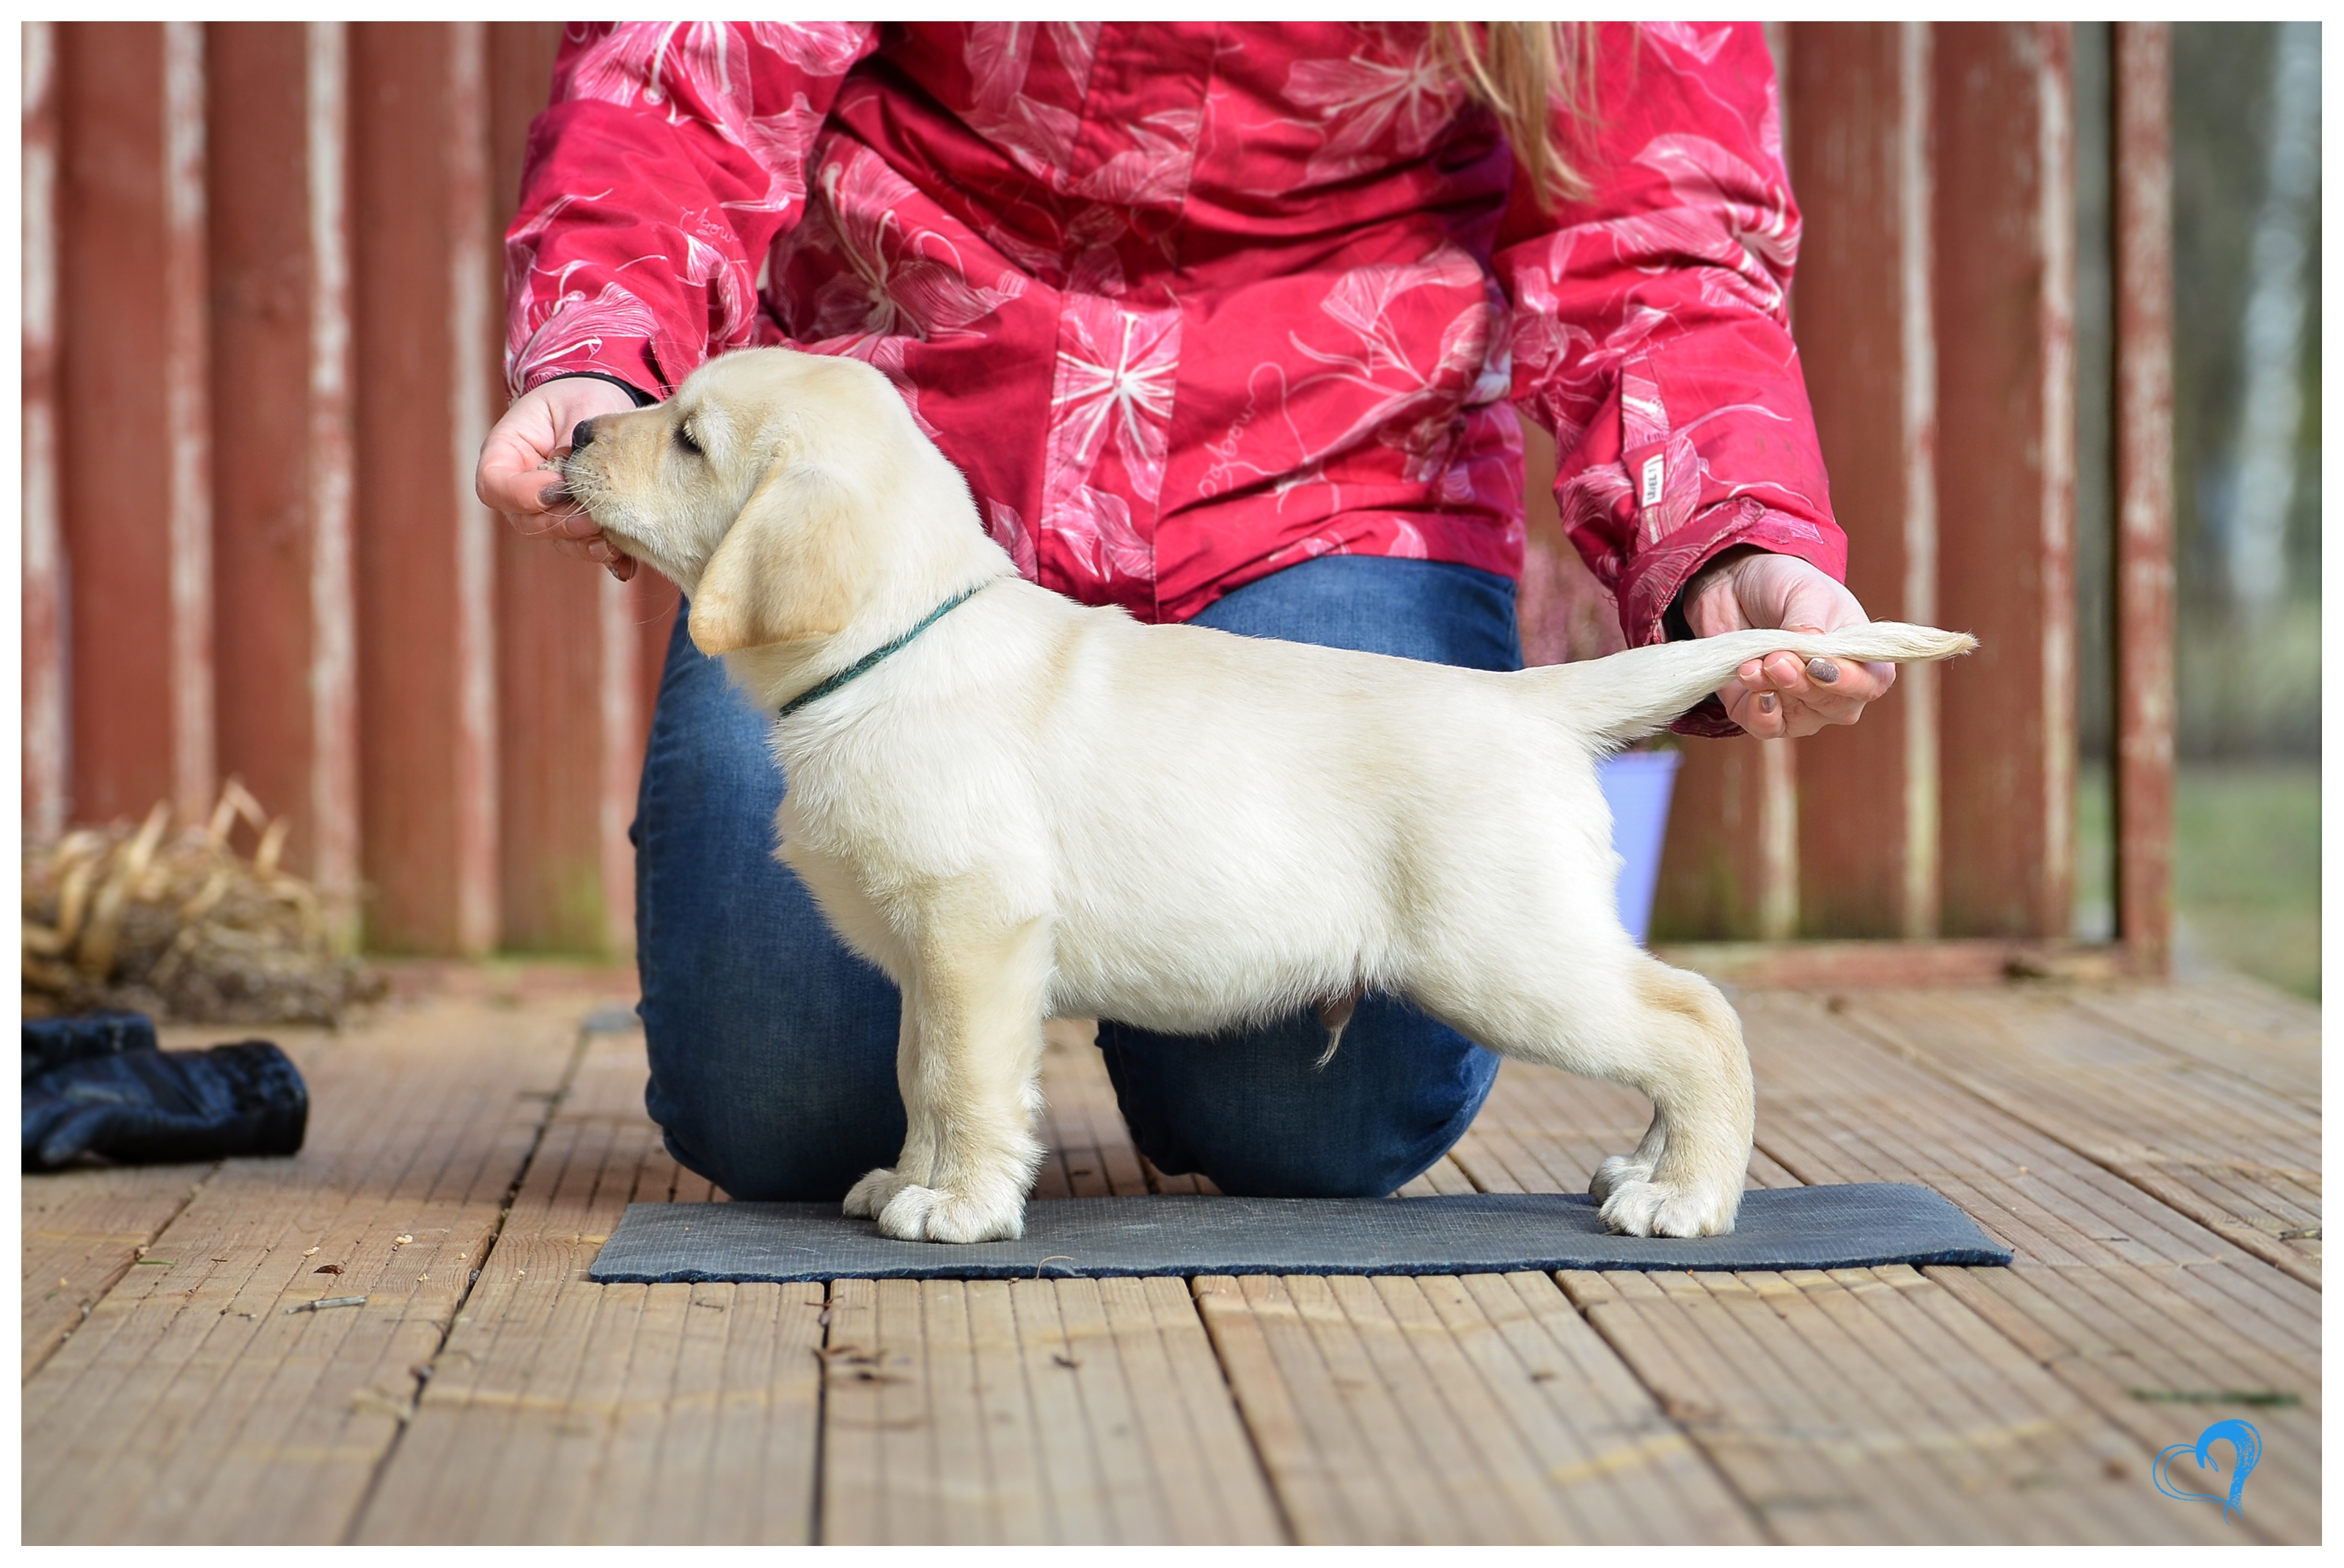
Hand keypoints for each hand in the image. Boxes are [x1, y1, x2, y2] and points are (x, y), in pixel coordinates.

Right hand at [475, 376, 646, 580]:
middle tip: (593, 514)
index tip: (557, 487)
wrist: (601, 405)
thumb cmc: (580, 400)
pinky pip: (585, 547)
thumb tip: (574, 485)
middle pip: (527, 521)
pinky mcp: (576, 524)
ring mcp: (546, 512)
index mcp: (504, 455)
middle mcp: (520, 491)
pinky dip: (605, 556)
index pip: (495, 486)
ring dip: (583, 543)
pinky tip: (625, 564)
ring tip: (611, 539)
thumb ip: (572, 447)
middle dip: (561, 522)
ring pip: (556, 541)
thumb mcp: (575, 411)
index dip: (522, 495)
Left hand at [1679, 546, 1896, 738]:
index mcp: (1861, 657)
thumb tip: (1809, 647)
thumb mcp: (1805, 591)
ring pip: (1799, 719)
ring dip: (1773, 693)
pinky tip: (1747, 681)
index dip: (1848, 682)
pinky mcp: (1761, 711)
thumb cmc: (1786, 588)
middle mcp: (1836, 690)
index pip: (1871, 684)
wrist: (1736, 587)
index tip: (1818, 666)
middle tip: (1776, 659)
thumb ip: (1810, 620)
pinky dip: (1757, 710)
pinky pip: (1766, 727)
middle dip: (1801, 684)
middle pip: (1833, 706)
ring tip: (1751, 665)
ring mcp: (1800, 706)